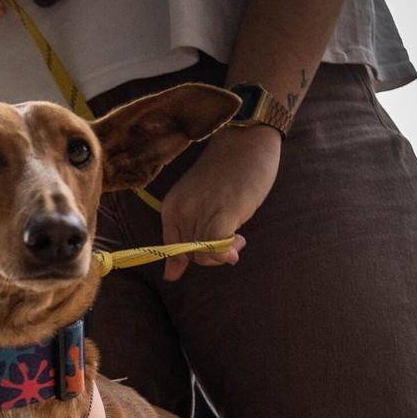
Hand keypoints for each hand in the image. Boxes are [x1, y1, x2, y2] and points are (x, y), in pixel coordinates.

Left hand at [158, 124, 277, 281]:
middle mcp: (181, 211)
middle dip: (212, 254)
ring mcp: (201, 212)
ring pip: (204, 255)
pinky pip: (216, 248)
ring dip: (223, 253)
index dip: (193, 256)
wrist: (246, 140)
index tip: (211, 248)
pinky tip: (238, 243)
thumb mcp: (198, 202)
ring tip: (239, 236)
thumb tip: (170, 278)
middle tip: (234, 239)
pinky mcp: (222, 213)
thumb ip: (186, 236)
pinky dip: (225, 253)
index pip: (173, 250)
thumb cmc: (226, 172)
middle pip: (190, 255)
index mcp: (171, 208)